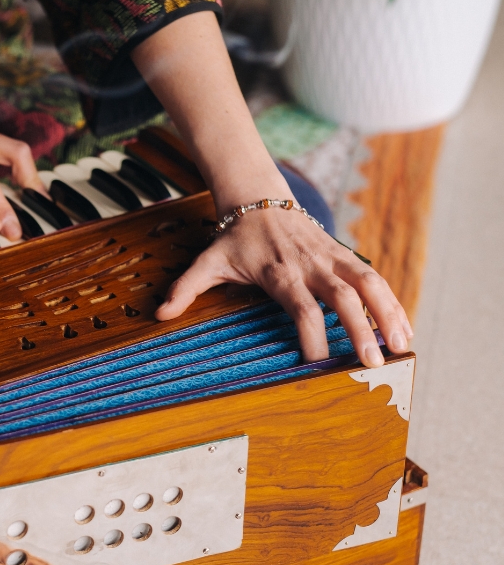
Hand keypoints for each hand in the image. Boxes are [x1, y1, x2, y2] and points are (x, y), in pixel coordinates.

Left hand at [155, 204, 412, 367]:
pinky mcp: (343, 254)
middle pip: (342, 298)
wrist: (257, 199)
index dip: (311, 335)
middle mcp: (309, 264)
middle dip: (360, 330)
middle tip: (374, 364)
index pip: (301, 308)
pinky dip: (391, 301)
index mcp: (278, 272)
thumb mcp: (207, 262)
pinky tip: (403, 328)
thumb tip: (159, 315)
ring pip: (368, 283)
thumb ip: (186, 288)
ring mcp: (330, 258)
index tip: (317, 364)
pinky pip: (373, 276)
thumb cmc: (233, 239)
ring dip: (389, 313)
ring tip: (404, 347)